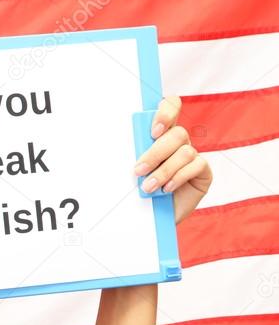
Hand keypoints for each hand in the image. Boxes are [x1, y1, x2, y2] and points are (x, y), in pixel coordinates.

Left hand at [132, 95, 212, 224]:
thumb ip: (136, 153)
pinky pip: (196, 166)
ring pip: (185, 151)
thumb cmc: (141, 190)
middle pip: (177, 133)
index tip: (153, 132)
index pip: (171, 107)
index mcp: (162, 135)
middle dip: (155, 153)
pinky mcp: (204, 172)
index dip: (166, 112)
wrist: (153, 217)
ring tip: (148, 187)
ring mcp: (193, 156)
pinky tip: (166, 189)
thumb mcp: (134, 170)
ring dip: (164, 170)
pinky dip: (178, 177)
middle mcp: (180, 143)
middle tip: (138, 170)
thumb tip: (120, 145)